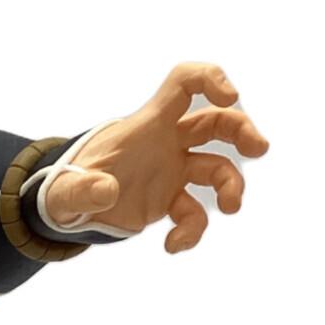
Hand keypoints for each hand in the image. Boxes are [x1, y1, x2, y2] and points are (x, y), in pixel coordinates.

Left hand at [43, 63, 269, 252]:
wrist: (67, 208)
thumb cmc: (66, 187)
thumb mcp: (64, 191)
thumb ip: (80, 190)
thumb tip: (106, 192)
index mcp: (146, 125)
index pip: (184, 84)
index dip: (210, 79)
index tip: (231, 95)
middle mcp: (166, 143)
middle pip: (216, 122)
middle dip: (242, 130)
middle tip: (259, 149)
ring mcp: (171, 170)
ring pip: (217, 167)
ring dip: (232, 185)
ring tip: (230, 208)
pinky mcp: (169, 200)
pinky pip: (194, 213)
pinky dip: (191, 230)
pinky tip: (171, 246)